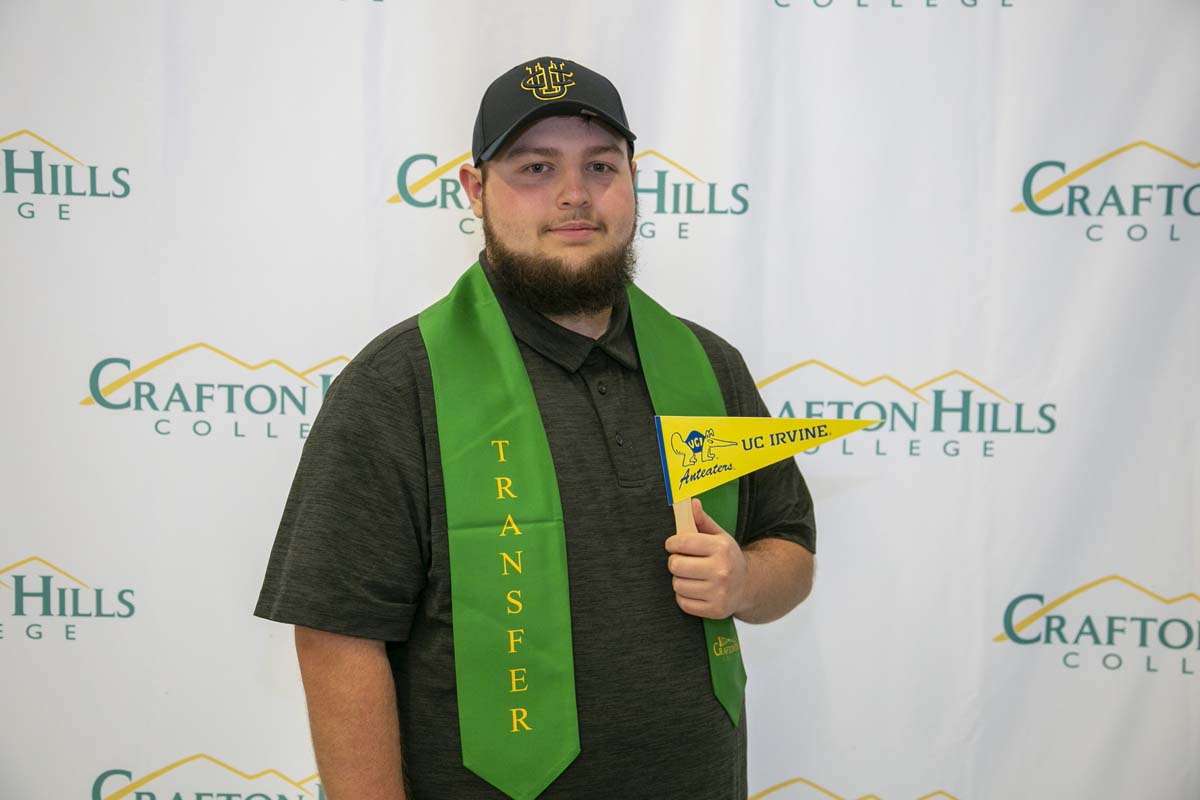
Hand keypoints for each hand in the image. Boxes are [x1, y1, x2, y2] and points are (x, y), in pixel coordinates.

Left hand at [664, 498, 747, 618]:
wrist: (748, 585)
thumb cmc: (727, 558)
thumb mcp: (719, 536)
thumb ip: (702, 520)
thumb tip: (691, 503)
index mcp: (721, 548)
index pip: (682, 542)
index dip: (672, 543)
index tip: (673, 545)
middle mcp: (721, 570)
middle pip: (676, 565)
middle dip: (675, 562)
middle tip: (682, 561)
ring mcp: (719, 592)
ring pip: (677, 585)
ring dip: (679, 580)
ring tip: (690, 576)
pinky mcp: (714, 609)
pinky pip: (683, 602)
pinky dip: (684, 597)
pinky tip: (694, 589)